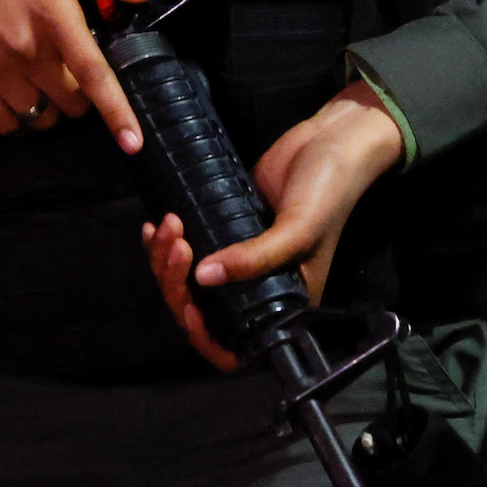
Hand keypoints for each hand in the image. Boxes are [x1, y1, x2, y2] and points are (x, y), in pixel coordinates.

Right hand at [0, 0, 149, 148]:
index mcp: (53, 13)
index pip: (93, 73)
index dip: (117, 111)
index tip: (133, 141)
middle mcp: (26, 49)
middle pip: (71, 101)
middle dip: (80, 94)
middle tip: (69, 70)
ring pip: (40, 116)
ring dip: (51, 108)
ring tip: (42, 82)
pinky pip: (3, 123)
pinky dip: (18, 120)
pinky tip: (17, 97)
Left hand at [143, 81, 404, 369]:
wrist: (329, 142)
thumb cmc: (327, 192)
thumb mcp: (299, 230)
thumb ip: (256, 258)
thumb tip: (203, 277)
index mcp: (282, 304)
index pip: (235, 344)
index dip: (205, 336)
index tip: (190, 305)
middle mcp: (256, 289)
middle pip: (200, 308)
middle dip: (177, 282)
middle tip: (177, 244)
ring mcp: (236, 259)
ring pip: (186, 279)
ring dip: (166, 258)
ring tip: (169, 224)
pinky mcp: (221, 229)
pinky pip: (185, 249)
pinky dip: (165, 243)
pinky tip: (158, 224)